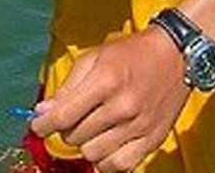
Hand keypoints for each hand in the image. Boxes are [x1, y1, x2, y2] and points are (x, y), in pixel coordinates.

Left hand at [30, 28, 192, 171]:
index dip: (42, 125)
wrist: (175, 55)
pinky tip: (106, 145)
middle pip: (75, 137)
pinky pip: (119, 166)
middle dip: (66, 129)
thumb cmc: (130, 54)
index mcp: (106, 81)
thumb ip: (67, 87)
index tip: (38, 125)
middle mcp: (123, 106)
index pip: (63, 116)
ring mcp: (139, 126)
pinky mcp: (153, 140)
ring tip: (92, 129)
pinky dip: (107, 161)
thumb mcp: (94, 58)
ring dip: (86, 144)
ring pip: (93, 154)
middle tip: (73, 117)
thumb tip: (42, 112)